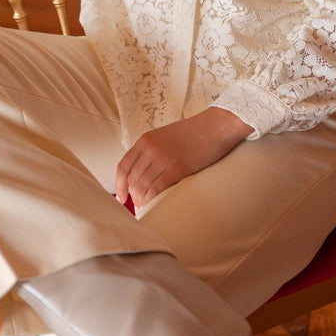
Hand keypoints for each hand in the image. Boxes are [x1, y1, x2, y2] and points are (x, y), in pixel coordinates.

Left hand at [115, 108, 253, 210]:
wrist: (216, 126)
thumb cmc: (194, 133)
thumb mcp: (165, 136)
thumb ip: (152, 151)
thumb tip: (142, 174)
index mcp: (146, 139)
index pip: (123, 166)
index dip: (119, 185)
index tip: (121, 198)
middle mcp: (151, 148)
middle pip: (132, 180)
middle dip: (133, 197)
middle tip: (139, 207)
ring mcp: (163, 157)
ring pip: (143, 187)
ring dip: (142, 201)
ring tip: (147, 209)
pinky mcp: (178, 167)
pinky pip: (157, 189)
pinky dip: (153, 201)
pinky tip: (155, 206)